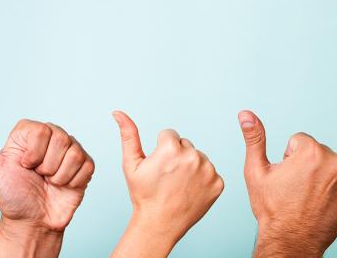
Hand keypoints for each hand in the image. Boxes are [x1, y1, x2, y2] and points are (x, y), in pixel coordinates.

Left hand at [0, 119, 93, 256]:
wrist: (31, 220)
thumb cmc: (11, 195)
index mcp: (30, 133)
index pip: (39, 130)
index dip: (31, 153)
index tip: (23, 166)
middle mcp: (52, 136)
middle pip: (59, 138)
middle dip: (45, 165)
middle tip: (37, 175)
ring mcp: (71, 149)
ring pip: (72, 153)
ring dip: (57, 175)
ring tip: (49, 181)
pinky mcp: (86, 164)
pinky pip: (85, 166)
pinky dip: (71, 181)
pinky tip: (61, 185)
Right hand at [111, 111, 223, 257]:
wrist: (159, 224)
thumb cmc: (143, 194)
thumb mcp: (131, 163)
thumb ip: (128, 134)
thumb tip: (118, 112)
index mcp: (171, 147)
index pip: (169, 135)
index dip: (160, 150)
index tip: (158, 167)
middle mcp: (193, 156)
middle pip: (185, 144)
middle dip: (177, 156)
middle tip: (167, 177)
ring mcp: (208, 170)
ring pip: (198, 158)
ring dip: (190, 167)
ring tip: (178, 185)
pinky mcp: (218, 183)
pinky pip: (210, 172)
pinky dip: (202, 180)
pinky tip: (190, 191)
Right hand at [238, 110, 336, 257]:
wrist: (290, 241)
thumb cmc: (272, 208)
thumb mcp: (256, 171)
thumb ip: (254, 139)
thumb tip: (246, 115)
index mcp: (312, 153)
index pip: (298, 141)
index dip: (286, 158)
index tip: (284, 177)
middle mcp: (336, 163)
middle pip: (315, 152)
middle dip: (304, 165)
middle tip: (292, 187)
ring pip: (328, 167)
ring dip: (317, 177)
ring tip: (304, 196)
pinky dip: (329, 191)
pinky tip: (316, 204)